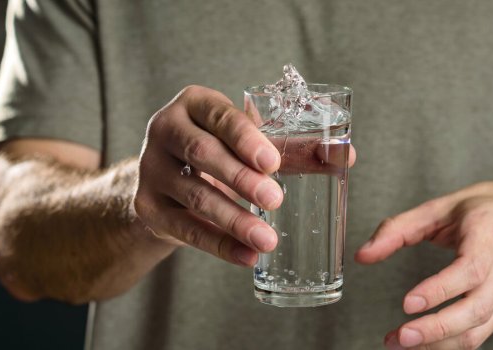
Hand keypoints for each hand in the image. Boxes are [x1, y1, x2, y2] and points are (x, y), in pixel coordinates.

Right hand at [133, 85, 283, 265]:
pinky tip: (247, 256)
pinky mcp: (148, 206)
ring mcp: (151, 169)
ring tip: (267, 239)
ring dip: (234, 219)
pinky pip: (186, 229)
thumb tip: (345, 156)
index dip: (246, 138)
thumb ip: (291, 147)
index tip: (273, 162)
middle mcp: (165, 129)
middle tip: (274, 199)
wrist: (165, 179)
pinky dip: (219, 245)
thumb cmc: (218, 149)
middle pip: (202, 153)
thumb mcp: (246, 140)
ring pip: (195, 196)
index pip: (220, 116)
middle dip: (240, 178)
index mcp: (194, 104)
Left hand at [356, 177, 492, 348]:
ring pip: (479, 329)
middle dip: (437, 328)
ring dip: (440, 344)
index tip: (409, 303)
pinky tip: (424, 345)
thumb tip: (364, 254)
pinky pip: (481, 334)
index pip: (469, 270)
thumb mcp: (439, 208)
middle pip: (476, 308)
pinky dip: (450, 344)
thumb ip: (398, 229)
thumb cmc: (486, 210)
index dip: (440, 290)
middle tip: (401, 337)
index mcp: (489, 235)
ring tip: (401, 344)